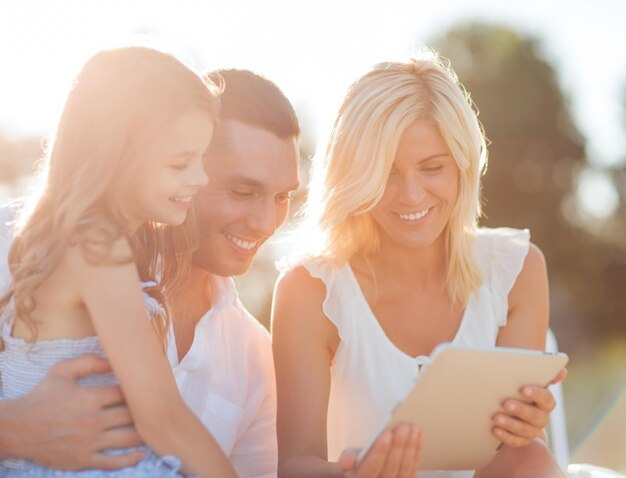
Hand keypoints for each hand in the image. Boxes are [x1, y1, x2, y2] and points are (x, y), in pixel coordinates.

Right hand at [0, 354, 143, 469]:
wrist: (17, 428)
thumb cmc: (41, 397)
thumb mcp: (61, 371)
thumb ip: (89, 362)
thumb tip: (114, 360)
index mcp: (90, 397)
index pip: (126, 393)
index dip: (140, 390)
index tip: (150, 389)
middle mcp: (93, 420)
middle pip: (132, 415)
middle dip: (147, 411)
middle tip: (159, 407)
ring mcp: (89, 443)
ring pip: (127, 438)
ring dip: (145, 434)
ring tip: (157, 429)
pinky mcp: (83, 460)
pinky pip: (113, 462)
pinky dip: (131, 459)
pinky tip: (142, 454)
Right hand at [338, 424, 422, 477]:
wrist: (361, 477)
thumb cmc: (353, 470)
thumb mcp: (343, 465)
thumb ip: (346, 460)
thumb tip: (349, 458)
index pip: (371, 469)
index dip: (379, 452)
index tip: (386, 434)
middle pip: (391, 468)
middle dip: (398, 446)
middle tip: (404, 427)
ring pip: (405, 468)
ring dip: (411, 447)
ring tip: (413, 428)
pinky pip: (413, 468)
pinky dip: (416, 451)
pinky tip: (418, 436)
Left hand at [491, 368, 566, 446]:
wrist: (513, 409)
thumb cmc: (518, 388)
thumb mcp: (526, 378)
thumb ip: (540, 372)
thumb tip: (562, 371)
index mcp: (545, 401)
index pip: (546, 398)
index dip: (536, 394)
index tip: (522, 389)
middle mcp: (542, 417)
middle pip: (536, 416)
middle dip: (520, 409)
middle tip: (505, 403)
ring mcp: (532, 430)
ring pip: (525, 430)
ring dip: (510, 424)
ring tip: (495, 417)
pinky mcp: (522, 440)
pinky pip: (515, 441)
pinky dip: (505, 436)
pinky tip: (494, 429)